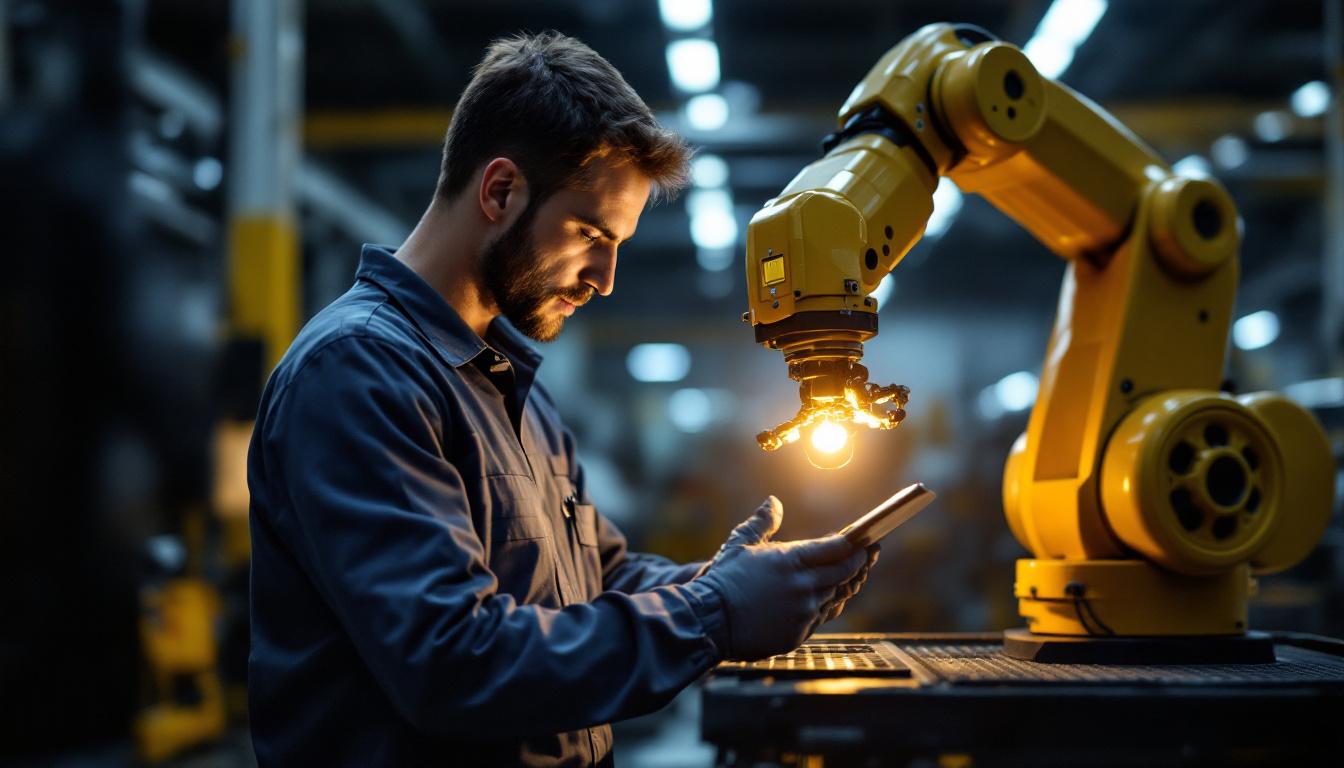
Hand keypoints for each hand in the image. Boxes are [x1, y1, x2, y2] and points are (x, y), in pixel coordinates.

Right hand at [693, 497, 867, 660]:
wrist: (708, 620)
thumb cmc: (722, 579)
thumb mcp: (740, 543)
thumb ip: (763, 522)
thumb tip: (773, 502)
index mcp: (793, 559)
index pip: (837, 548)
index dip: (854, 544)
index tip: (864, 540)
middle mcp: (804, 586)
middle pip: (845, 573)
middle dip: (860, 563)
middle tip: (868, 556)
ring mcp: (803, 612)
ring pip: (836, 597)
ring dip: (844, 586)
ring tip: (849, 577)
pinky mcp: (798, 634)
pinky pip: (820, 619)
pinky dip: (825, 608)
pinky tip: (825, 601)